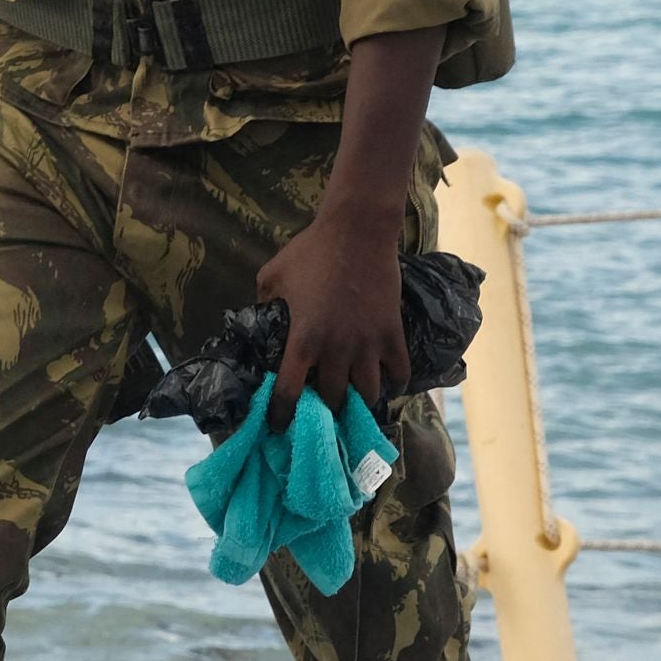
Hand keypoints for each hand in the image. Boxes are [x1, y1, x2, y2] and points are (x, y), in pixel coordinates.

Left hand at [254, 208, 408, 428]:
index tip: (280, 426)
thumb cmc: (309, 252)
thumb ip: (264, 305)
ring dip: (360, 401)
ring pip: (370, 393)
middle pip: (334, 399)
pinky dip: (394, 383)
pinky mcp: (393, 335)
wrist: (357, 234)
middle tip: (321, 414)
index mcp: (303, 339)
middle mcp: (337, 349)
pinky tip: (385, 382)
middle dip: (326, 410)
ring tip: (354, 403)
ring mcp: (369, 344)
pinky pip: (400, 373)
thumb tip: (261, 322)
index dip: (283, 413)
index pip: (290, 390)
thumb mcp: (272, 276)